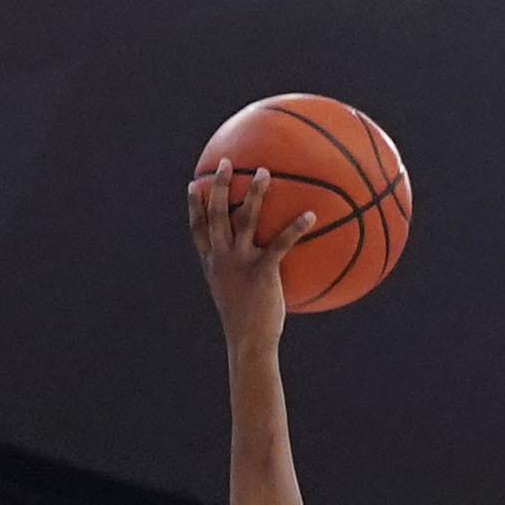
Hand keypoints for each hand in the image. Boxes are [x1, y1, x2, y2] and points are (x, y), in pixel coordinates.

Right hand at [186, 162, 317, 347]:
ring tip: (264, 172)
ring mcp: (240, 263)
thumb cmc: (247, 323)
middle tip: (225, 163)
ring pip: (244, 219)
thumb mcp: (237, 296)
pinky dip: (295, 227)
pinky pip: (280, 243)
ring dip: (254, 194)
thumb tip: (259, 268)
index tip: (194, 184)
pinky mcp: (262, 271)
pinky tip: (310, 214)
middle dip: (219, 186)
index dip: (194, 206)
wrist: (248, 342)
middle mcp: (222, 258)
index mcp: (213, 264)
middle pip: (216, 214)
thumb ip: (241, 277)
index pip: (197, 229)